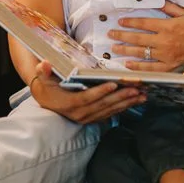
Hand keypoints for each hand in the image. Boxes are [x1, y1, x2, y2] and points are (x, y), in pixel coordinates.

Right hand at [29, 61, 144, 123]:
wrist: (46, 102)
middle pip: (103, 105)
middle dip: (121, 96)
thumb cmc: (46, 87)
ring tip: (142, 95)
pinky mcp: (94, 118)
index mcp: (68, 104)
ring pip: (110, 110)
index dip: (100, 92)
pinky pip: (111, 113)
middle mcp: (80, 114)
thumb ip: (43, 71)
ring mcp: (87, 117)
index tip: (113, 84)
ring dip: (127, 102)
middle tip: (137, 88)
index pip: (86, 98)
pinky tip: (136, 101)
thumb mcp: (42, 79)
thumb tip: (44, 64)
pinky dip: (124, 106)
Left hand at [109, 0, 183, 70]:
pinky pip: (150, 67)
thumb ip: (170, 7)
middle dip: (122, 36)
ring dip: (125, 50)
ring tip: (114, 48)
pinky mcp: (169, 65)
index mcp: (167, 26)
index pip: (144, 23)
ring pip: (141, 53)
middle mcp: (164, 41)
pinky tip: (127, 64)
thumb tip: (157, 0)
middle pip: (138, 38)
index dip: (130, 22)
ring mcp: (165, 54)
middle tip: (110, 34)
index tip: (120, 21)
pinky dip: (138, 66)